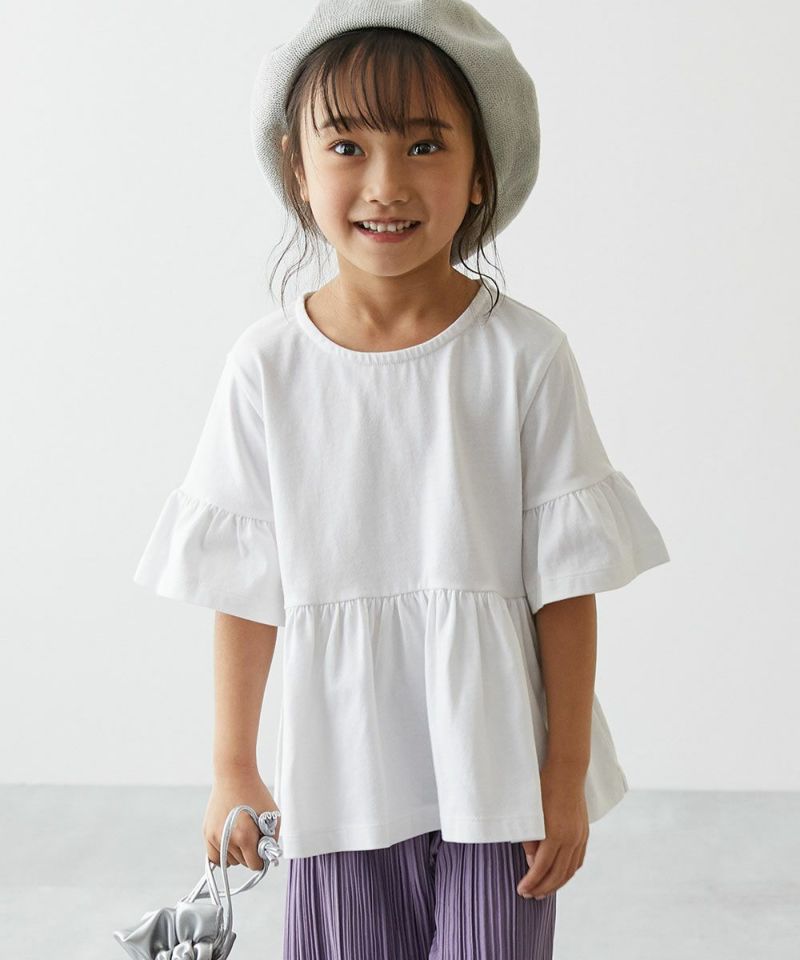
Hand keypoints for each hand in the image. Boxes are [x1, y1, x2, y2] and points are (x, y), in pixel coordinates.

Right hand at [203, 767, 280, 869]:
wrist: (234, 775)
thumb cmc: (255, 793)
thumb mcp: (273, 815)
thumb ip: (272, 840)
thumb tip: (267, 856)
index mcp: (245, 837)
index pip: (254, 865)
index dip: (262, 859)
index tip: (264, 849)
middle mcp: (227, 839)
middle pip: (242, 863)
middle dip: (250, 854)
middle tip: (254, 836)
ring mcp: (214, 836)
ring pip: (228, 861)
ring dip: (237, 854)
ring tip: (242, 835)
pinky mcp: (206, 832)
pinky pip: (214, 856)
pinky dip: (223, 854)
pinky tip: (231, 843)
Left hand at [517, 761, 588, 898]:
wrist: (567, 771)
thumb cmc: (543, 788)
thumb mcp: (532, 814)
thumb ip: (531, 841)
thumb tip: (533, 863)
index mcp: (556, 835)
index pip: (542, 868)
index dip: (531, 882)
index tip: (521, 890)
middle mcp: (571, 839)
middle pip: (557, 874)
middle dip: (542, 888)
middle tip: (528, 895)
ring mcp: (580, 837)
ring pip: (570, 870)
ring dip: (556, 884)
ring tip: (543, 891)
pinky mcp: (584, 833)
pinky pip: (578, 860)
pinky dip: (569, 872)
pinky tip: (560, 876)